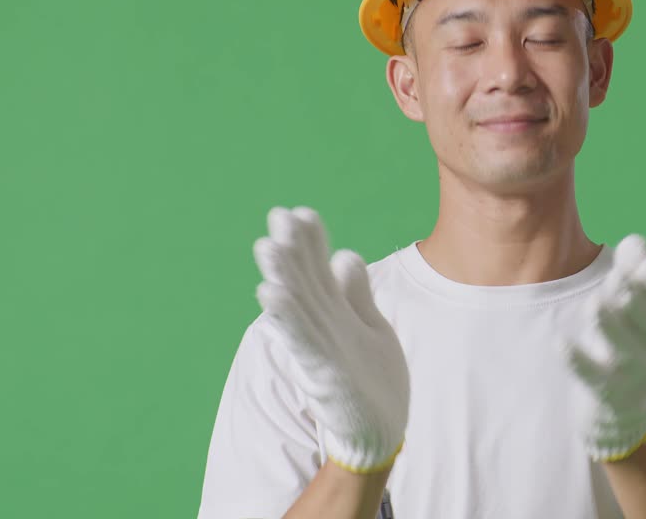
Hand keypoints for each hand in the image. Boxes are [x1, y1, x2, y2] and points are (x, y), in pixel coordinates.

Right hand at [253, 205, 409, 473]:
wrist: (379, 435)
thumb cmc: (373, 384)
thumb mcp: (372, 329)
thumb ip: (356, 295)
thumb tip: (344, 254)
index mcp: (335, 314)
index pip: (320, 269)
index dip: (312, 242)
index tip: (300, 211)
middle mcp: (323, 327)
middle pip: (304, 281)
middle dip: (292, 250)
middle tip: (277, 215)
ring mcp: (321, 350)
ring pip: (298, 307)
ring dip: (282, 278)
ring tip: (267, 246)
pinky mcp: (324, 374)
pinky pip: (303, 341)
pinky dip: (287, 318)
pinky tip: (271, 296)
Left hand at [559, 234, 645, 462]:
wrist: (630, 408)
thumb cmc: (631, 339)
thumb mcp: (639, 307)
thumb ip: (635, 269)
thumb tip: (636, 242)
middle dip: (631, 299)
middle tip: (614, 282)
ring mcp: (633, 373)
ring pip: (625, 349)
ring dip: (609, 324)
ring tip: (595, 304)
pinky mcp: (608, 393)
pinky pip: (593, 378)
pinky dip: (578, 360)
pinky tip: (561, 343)